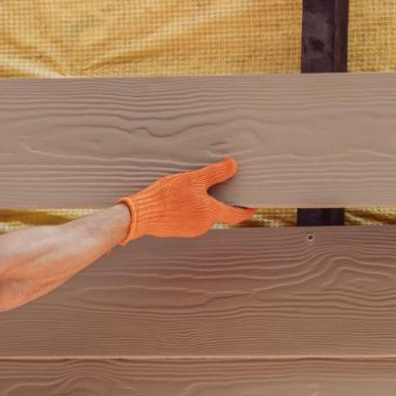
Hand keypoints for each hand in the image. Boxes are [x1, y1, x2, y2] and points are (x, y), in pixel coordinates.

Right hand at [120, 158, 254, 241]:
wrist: (140, 215)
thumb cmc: (167, 197)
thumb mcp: (193, 179)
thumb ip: (215, 173)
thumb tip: (233, 165)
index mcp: (210, 213)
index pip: (236, 214)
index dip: (247, 209)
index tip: (255, 205)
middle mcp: (203, 225)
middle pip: (218, 211)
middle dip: (220, 200)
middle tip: (219, 185)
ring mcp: (190, 230)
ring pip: (203, 214)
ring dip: (202, 203)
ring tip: (193, 189)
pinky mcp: (178, 230)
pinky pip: (190, 217)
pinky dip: (191, 208)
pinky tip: (180, 198)